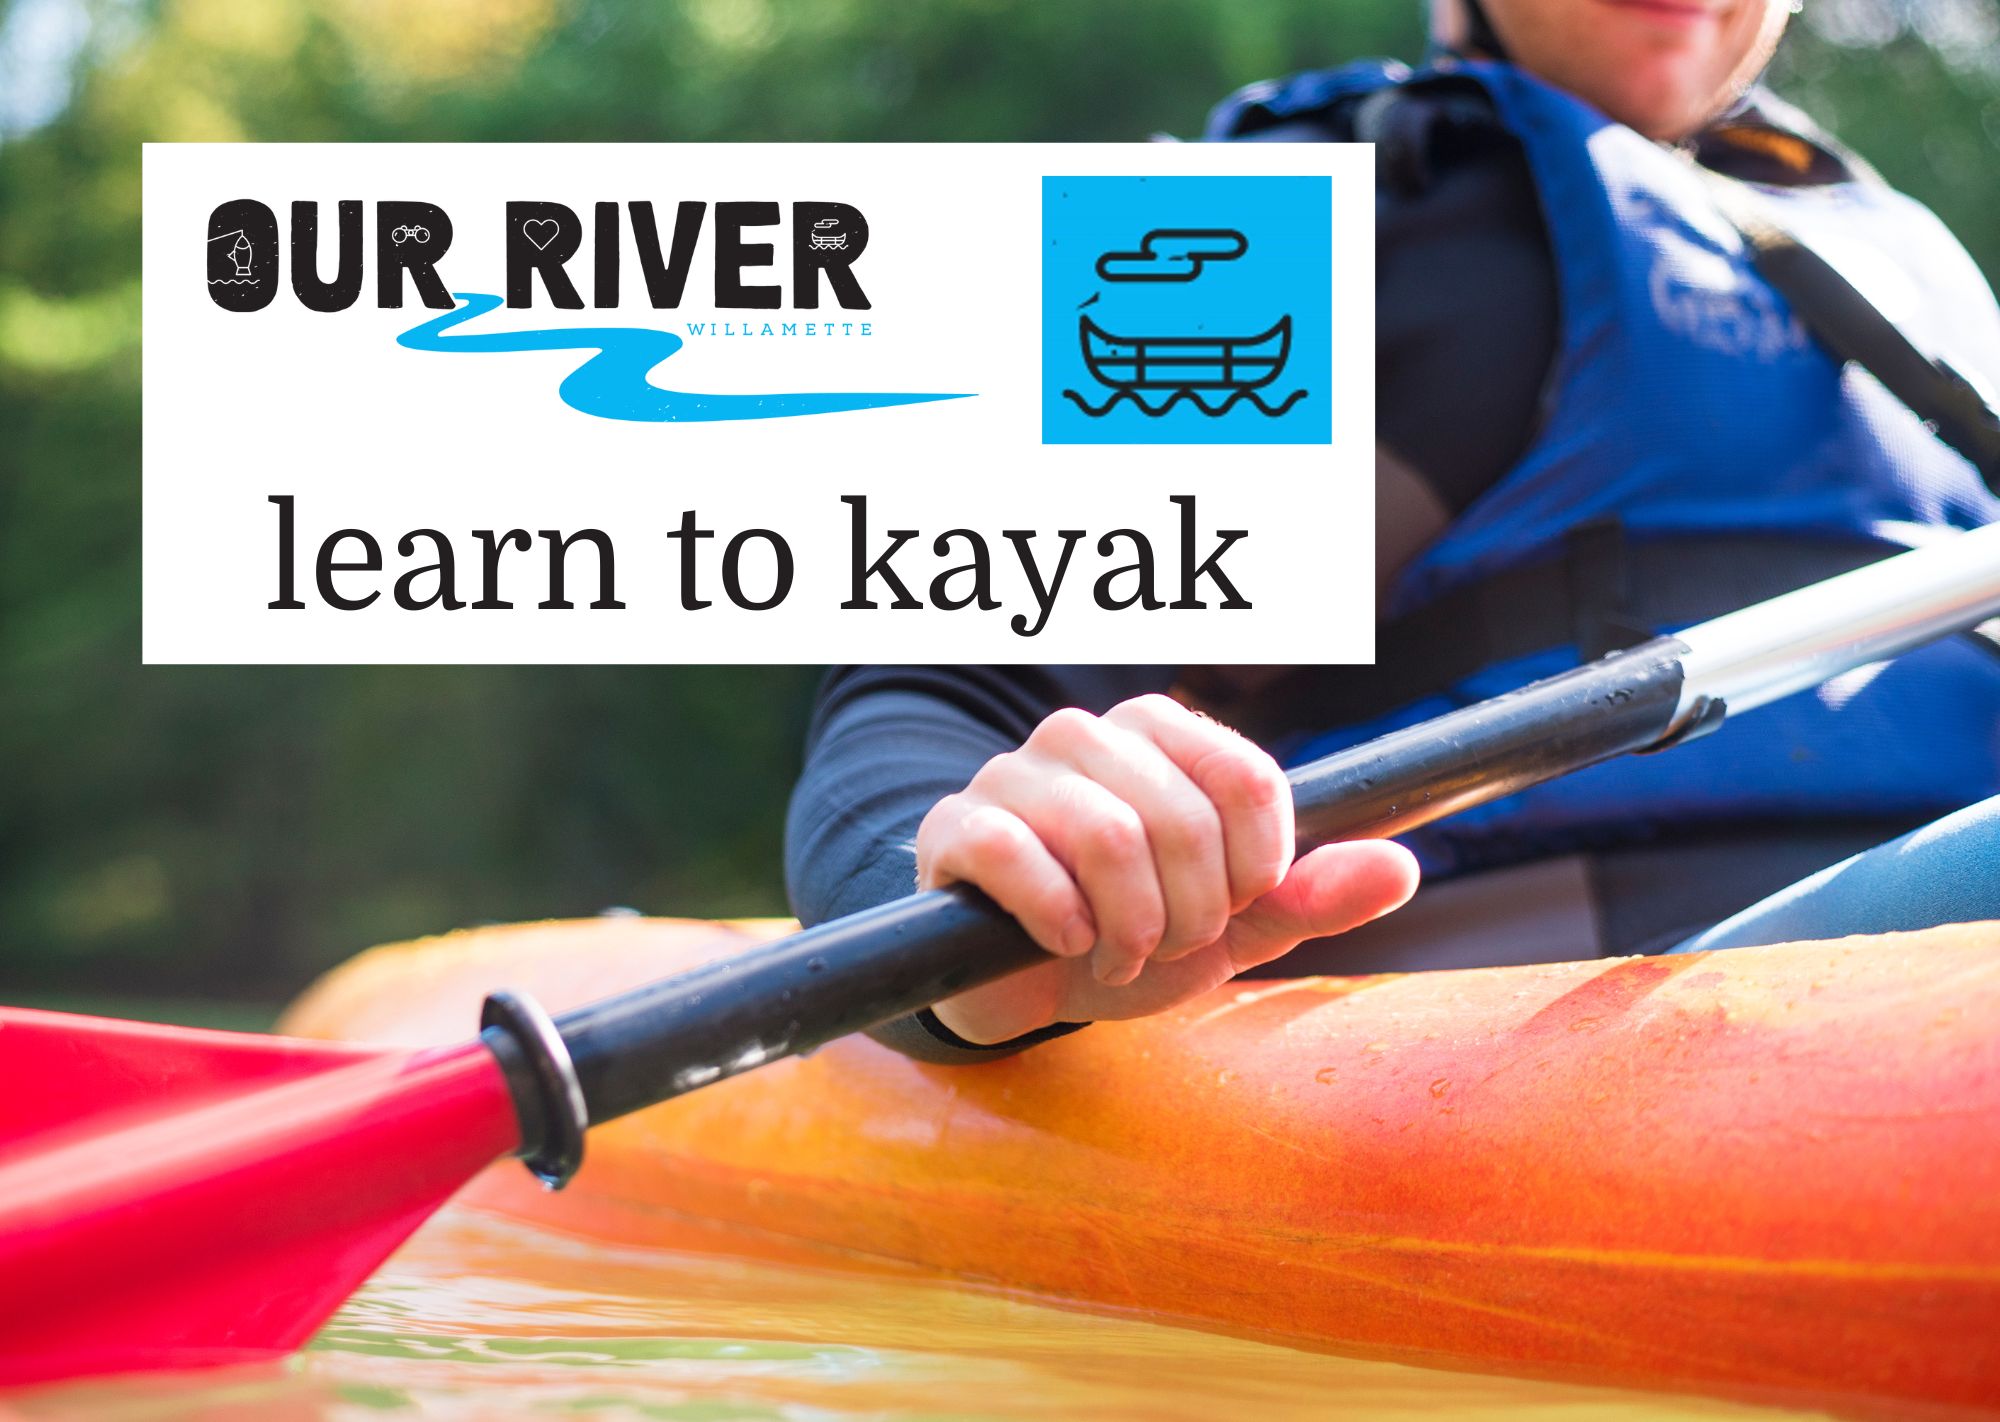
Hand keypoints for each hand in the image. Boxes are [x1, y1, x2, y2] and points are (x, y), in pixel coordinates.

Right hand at [915, 694, 1418, 1044]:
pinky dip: (1057, 918)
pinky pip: (1014, 854)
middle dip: (1191, 912)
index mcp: (1162, 734)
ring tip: (1118, 953)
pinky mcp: (958, 827)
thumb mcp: (1234, 925)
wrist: (1023, 983)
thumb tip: (1403, 868)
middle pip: (1182, 819)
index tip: (1233, 903)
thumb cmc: (1130, 934)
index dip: (1255, 866)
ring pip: (1107, 836)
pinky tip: (1064, 942)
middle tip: (1167, 944)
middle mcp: (1086, 734)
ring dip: (1130, 926)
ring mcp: (1014, 774)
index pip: (1246, 779)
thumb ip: (1310, 894)